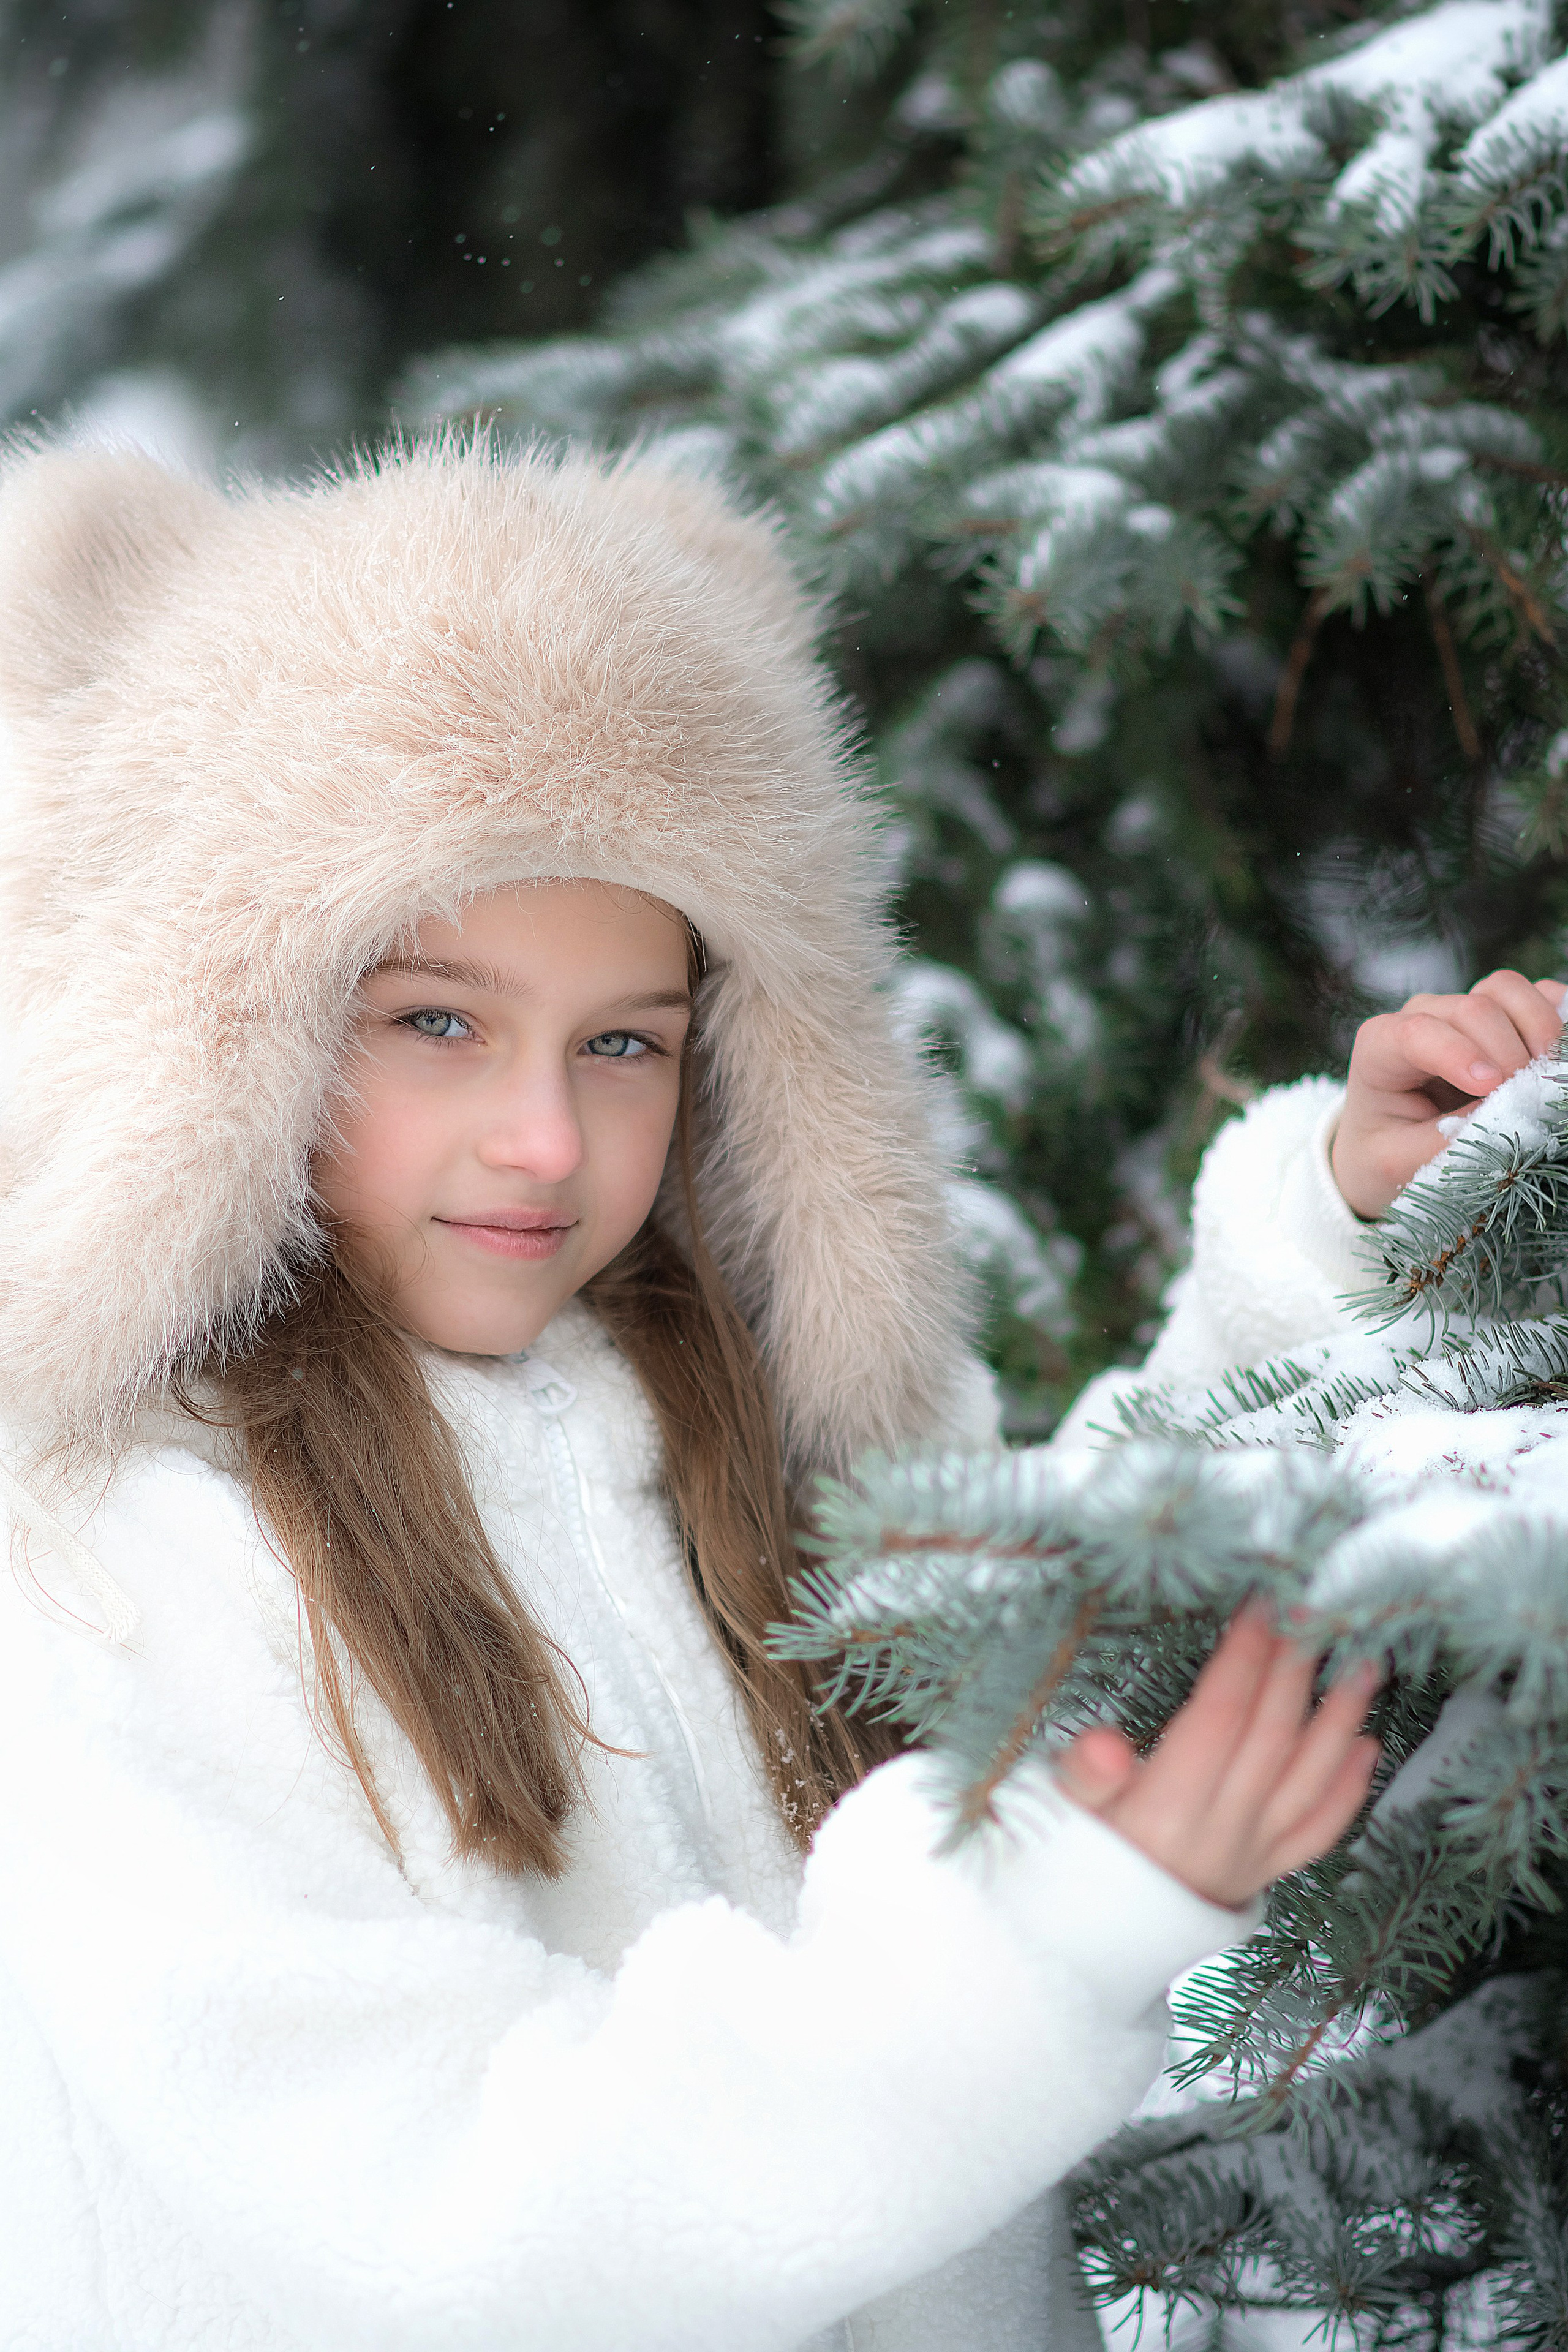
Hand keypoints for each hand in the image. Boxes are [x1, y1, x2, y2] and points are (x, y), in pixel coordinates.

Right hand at [1055, 1602, 1379, 1909]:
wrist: (1093, 1941)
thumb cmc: (1076, 1857)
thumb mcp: (1064, 1812)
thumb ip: (1085, 1777)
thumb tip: (1105, 1744)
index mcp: (1168, 1810)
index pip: (1220, 1716)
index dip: (1244, 1658)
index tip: (1261, 1606)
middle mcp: (1221, 1831)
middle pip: (1271, 1737)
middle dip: (1293, 1669)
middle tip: (1310, 1615)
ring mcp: (1252, 1854)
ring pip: (1309, 1779)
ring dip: (1340, 1718)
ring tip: (1362, 1666)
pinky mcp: (1266, 1871)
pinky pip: (1319, 1830)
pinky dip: (1349, 1787)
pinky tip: (1367, 1746)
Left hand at [1331, 970, 1566, 1218]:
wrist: (1393, 1144)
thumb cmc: (1388, 1149)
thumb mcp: (1399, 1160)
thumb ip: (1443, 1141)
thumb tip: (1501, 1117)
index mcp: (1381, 1047)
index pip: (1416, 1032)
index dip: (1458, 1053)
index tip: (1489, 1086)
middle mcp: (1424, 1016)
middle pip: (1473, 1009)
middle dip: (1507, 1051)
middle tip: (1527, 1096)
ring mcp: (1464, 1010)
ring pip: (1506, 990)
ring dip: (1538, 1028)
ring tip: (1547, 1074)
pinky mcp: (1502, 1015)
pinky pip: (1537, 995)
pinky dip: (1556, 1019)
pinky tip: (1559, 1057)